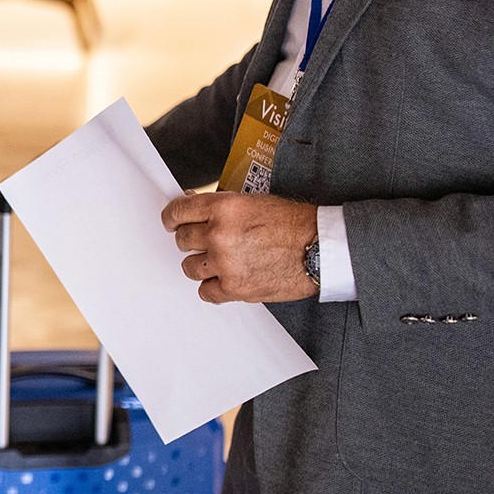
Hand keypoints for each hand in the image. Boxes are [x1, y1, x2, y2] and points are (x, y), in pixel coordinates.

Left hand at [161, 191, 317, 303]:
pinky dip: (214, 288)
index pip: (178, 213)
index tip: (172, 223)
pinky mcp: (235, 288)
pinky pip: (206, 292)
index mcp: (224, 208)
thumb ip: (219, 206)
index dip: (172, 218)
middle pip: (182, 240)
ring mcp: (226, 264)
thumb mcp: (253, 202)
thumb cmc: (293, 223)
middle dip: (192, 240)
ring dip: (201, 264)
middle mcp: (220, 235)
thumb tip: (191, 203)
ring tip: (220, 261)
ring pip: (190, 267)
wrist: (320, 248)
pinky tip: (226, 279)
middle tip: (207, 241)